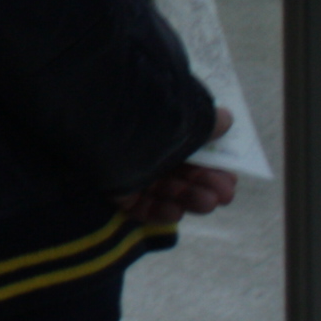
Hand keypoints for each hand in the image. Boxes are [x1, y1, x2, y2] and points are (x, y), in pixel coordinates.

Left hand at [116, 109, 241, 225]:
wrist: (91, 108)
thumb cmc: (141, 108)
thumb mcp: (180, 112)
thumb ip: (203, 121)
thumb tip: (225, 119)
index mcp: (161, 123)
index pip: (191, 148)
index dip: (213, 166)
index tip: (229, 178)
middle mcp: (143, 143)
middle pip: (178, 171)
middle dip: (205, 184)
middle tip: (222, 194)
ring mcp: (125, 165)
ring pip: (161, 189)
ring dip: (187, 198)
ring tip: (207, 202)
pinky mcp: (109, 185)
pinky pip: (135, 204)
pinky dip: (155, 211)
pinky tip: (175, 212)